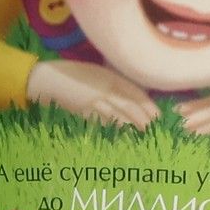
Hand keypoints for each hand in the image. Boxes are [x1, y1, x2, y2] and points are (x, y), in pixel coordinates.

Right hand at [27, 58, 160, 129]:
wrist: (50, 79)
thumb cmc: (75, 73)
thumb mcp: (99, 72)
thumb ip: (116, 82)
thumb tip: (134, 96)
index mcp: (112, 77)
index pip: (137, 94)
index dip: (150, 107)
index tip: (159, 117)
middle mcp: (106, 90)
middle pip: (131, 108)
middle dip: (145, 121)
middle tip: (156, 131)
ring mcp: (95, 103)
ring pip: (120, 118)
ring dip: (133, 128)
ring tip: (144, 137)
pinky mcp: (86, 114)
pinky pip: (104, 124)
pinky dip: (115, 131)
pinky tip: (124, 137)